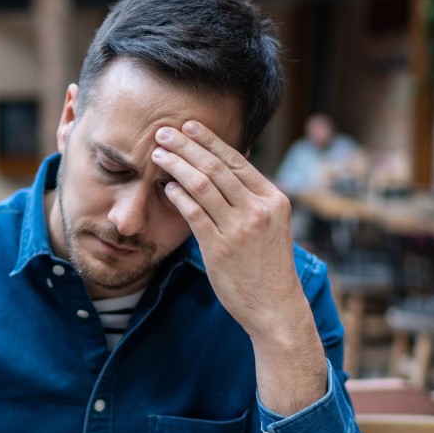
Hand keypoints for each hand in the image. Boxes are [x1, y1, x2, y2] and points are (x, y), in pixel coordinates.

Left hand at [150, 122, 306, 336]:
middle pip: (217, 167)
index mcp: (273, 199)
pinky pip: (194, 214)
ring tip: (158, 154)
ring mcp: (240, 228)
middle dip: (187, 146)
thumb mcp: (271, 225)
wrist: (275, 307)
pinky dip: (178, 196)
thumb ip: (252, 198)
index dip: (211, 140)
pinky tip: (166, 187)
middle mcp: (259, 209)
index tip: (190, 125)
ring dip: (177, 166)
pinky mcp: (220, 248)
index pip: (237, 160)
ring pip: (203, 186)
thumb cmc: (268, 266)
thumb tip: (228, 167)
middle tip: (164, 131)